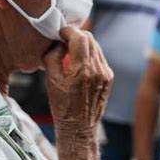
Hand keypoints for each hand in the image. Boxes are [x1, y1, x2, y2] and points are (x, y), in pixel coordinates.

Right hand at [43, 27, 112, 159]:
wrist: (78, 128)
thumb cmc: (62, 106)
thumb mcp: (50, 79)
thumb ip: (52, 55)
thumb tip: (57, 42)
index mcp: (81, 70)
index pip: (79, 37)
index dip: (68, 31)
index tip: (60, 33)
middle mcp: (97, 70)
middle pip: (89, 38)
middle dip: (75, 35)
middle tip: (63, 40)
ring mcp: (105, 73)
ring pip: (95, 46)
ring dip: (83, 44)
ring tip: (70, 52)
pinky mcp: (109, 77)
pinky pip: (99, 57)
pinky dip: (89, 55)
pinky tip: (79, 63)